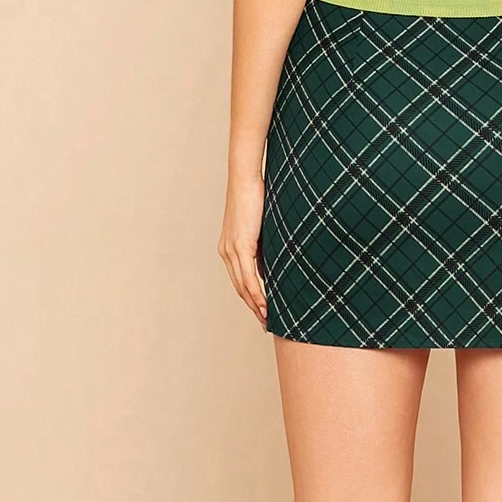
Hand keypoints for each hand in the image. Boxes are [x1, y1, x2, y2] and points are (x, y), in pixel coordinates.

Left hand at [218, 170, 267, 325]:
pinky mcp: (240, 245)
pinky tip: (265, 304)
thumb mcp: (260, 226)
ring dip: (255, 305)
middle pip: (239, 287)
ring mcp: (231, 250)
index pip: (239, 279)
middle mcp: (227, 251)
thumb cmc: (255, 196)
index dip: (249, 297)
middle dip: (252, 306)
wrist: (245, 179)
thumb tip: (275, 260)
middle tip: (265, 321)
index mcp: (229, 247)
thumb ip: (264, 245)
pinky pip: (248, 276)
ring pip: (242, 285)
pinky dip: (257, 292)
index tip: (261, 310)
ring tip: (267, 319)